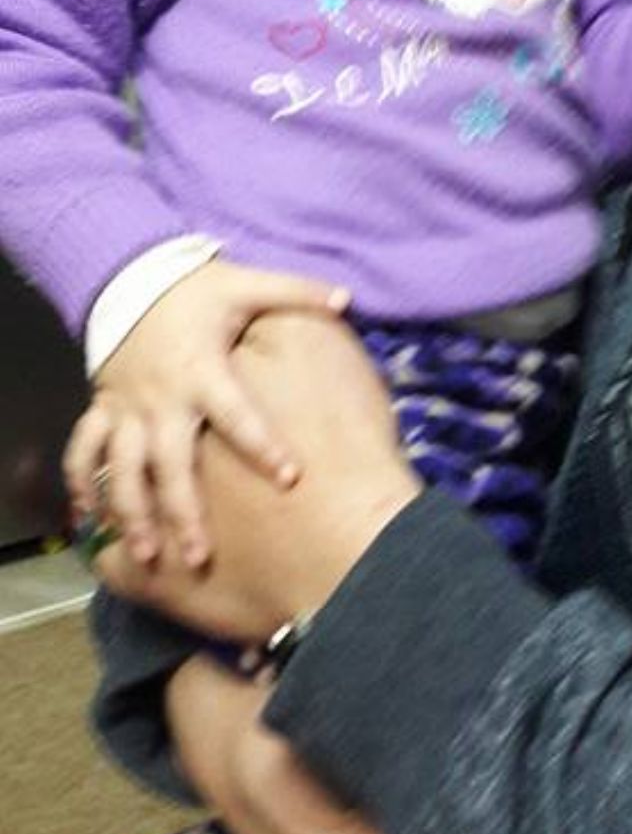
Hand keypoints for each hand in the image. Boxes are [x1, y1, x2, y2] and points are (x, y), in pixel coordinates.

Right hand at [93, 310, 420, 637]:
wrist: (130, 276)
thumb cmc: (196, 290)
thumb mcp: (246, 284)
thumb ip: (296, 291)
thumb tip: (345, 297)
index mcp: (202, 370)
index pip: (236, 413)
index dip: (262, 445)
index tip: (289, 478)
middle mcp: (162, 398)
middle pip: (170, 462)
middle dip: (182, 510)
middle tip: (200, 556)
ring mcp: (127, 408)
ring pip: (122, 468)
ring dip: (132, 512)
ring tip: (147, 554)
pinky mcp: (104, 409)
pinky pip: (84, 450)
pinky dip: (84, 484)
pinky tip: (92, 521)